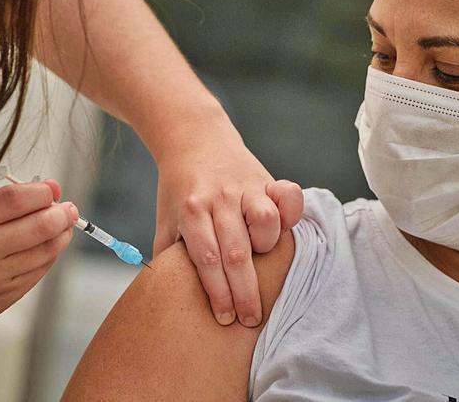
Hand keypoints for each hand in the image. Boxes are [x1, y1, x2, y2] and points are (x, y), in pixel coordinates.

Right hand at [0, 181, 78, 339]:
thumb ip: (4, 203)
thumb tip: (50, 190)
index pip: (16, 199)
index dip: (43, 191)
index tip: (51, 190)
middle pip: (39, 226)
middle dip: (62, 214)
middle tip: (69, 209)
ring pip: (45, 252)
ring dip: (62, 235)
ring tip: (63, 226)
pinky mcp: (3, 298)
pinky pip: (39, 272)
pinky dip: (49, 256)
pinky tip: (48, 247)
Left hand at [154, 125, 303, 327]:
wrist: (194, 139)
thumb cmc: (182, 189)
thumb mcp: (167, 219)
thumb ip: (168, 254)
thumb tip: (167, 297)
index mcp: (192, 210)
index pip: (207, 259)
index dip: (218, 292)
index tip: (225, 319)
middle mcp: (220, 199)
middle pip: (236, 251)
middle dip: (245, 291)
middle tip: (251, 320)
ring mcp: (246, 187)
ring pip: (266, 222)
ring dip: (267, 248)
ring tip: (263, 264)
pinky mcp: (266, 179)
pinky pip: (288, 194)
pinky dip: (291, 212)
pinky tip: (286, 228)